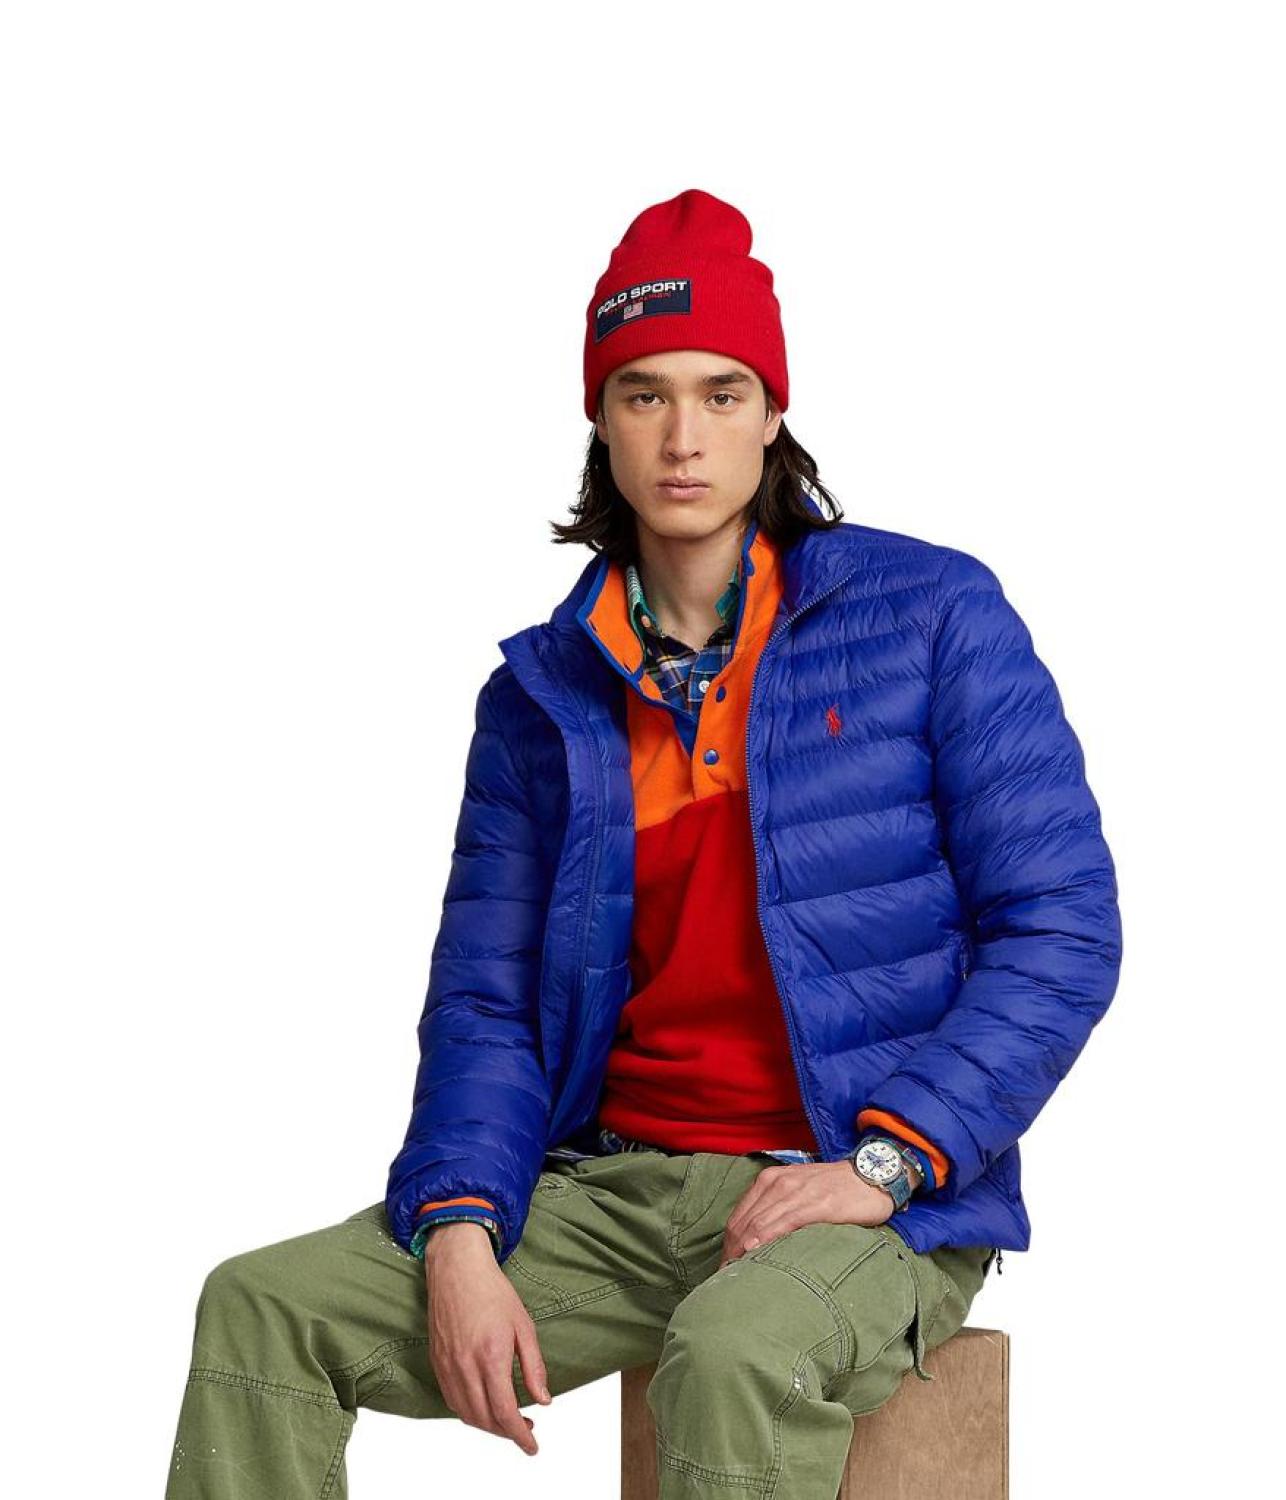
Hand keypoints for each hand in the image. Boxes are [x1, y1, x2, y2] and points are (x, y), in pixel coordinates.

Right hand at [424, 1224, 551, 1455]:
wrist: (457, 1269)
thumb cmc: (492, 1291)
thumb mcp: (524, 1326)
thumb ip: (534, 1367)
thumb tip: (543, 1400)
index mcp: (491, 1356)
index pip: (505, 1412)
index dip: (520, 1435)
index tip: (532, 1444)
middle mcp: (466, 1366)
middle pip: (485, 1419)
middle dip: (507, 1433)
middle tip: (526, 1431)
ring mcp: (448, 1366)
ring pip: (466, 1414)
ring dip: (488, 1426)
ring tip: (508, 1421)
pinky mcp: (437, 1362)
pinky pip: (451, 1400)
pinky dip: (468, 1412)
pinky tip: (483, 1405)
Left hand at [719, 1161, 894, 1266]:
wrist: (870, 1175)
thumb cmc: (834, 1190)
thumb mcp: (798, 1193)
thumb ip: (777, 1210)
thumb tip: (757, 1244)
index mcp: (769, 1181)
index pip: (738, 1218)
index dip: (728, 1247)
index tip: (726, 1270)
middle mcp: (777, 1183)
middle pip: (742, 1224)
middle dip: (731, 1255)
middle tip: (728, 1282)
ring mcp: (796, 1192)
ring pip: (758, 1224)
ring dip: (743, 1253)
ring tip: (738, 1278)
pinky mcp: (817, 1204)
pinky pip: (785, 1223)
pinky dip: (767, 1239)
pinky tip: (758, 1255)